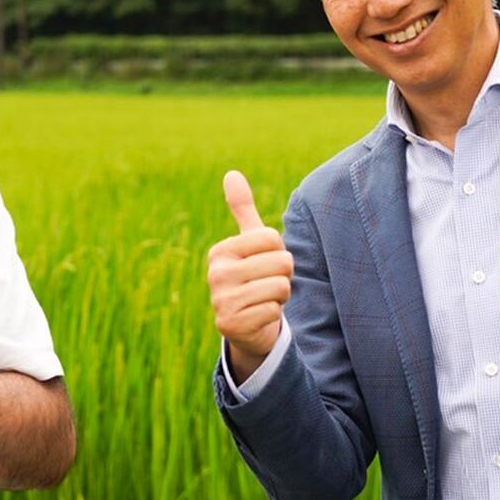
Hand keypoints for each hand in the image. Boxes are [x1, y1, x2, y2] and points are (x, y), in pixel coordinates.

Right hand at [207, 170, 292, 381]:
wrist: (247, 326)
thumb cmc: (253, 277)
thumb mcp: (249, 244)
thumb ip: (243, 210)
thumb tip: (232, 173)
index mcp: (220, 251)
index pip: (273, 238)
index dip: (279, 252)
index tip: (265, 264)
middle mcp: (216, 274)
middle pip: (281, 262)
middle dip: (283, 275)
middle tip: (267, 285)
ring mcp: (221, 301)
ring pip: (281, 287)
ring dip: (280, 296)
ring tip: (264, 299)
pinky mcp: (231, 325)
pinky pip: (274, 311)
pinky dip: (273, 315)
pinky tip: (259, 317)